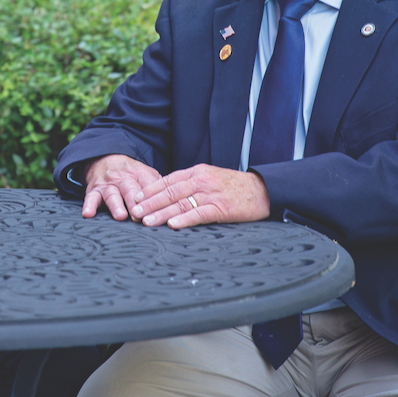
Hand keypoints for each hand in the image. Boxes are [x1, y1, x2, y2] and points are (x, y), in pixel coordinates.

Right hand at [81, 154, 162, 220]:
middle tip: (140, 217)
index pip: (149, 186)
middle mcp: (123, 179)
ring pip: (112, 195)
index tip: (159, 210)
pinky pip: (90, 198)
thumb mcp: (147, 175)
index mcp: (140, 174)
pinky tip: (88, 214)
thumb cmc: (131, 174)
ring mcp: (108, 185)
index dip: (153, 197)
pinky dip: (88, 206)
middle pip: (130, 190)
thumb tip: (176, 205)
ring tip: (121, 216)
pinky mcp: (93, 190)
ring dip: (116, 205)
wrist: (105, 158)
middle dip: (135, 203)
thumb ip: (159, 188)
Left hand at [131, 164, 269, 228]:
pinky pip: (199, 213)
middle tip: (134, 212)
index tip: (136, 197)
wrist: (263, 189)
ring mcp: (211, 194)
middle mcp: (201, 180)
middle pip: (170, 191)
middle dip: (149, 202)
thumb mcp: (210, 178)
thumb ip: (190, 183)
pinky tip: (172, 224)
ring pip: (181, 203)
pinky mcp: (222, 208)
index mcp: (197, 172)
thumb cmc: (234, 186)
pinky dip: (185, 219)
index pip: (168, 180)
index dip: (150, 189)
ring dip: (161, 212)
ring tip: (146, 221)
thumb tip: (168, 193)